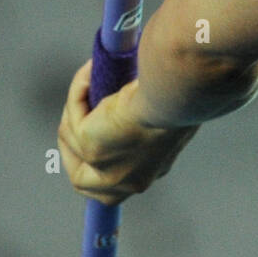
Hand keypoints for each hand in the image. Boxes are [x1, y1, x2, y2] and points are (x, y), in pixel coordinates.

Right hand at [57, 58, 198, 205]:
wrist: (180, 93)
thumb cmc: (186, 94)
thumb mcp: (167, 113)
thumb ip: (149, 118)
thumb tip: (132, 101)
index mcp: (150, 173)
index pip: (116, 184)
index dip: (98, 165)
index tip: (90, 144)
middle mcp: (128, 182)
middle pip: (83, 178)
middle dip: (72, 144)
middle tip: (78, 109)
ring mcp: (107, 170)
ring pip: (71, 141)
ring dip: (75, 109)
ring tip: (89, 77)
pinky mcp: (90, 148)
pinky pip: (72, 117)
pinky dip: (78, 93)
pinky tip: (89, 72)